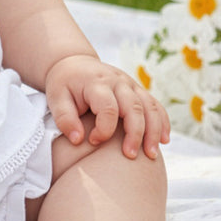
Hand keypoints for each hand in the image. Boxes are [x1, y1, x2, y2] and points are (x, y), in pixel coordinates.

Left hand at [44, 54, 169, 159]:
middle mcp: (118, 82)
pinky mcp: (137, 90)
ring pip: (150, 107)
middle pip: (134, 107)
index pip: (108, 108)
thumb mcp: (56, 98)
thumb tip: (78, 140)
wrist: (74, 64)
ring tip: (151, 154)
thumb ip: (64, 119)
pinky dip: (163, 122)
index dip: (104, 129)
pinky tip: (164, 140)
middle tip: (130, 156)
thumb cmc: (64, 85)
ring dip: (154, 131)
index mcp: (96, 83)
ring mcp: (131, 85)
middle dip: (135, 133)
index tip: (93, 141)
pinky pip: (155, 105)